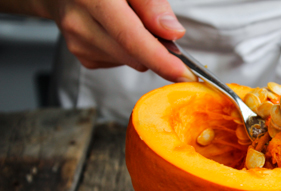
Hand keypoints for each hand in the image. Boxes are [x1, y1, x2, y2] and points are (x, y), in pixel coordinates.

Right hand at [42, 0, 195, 81]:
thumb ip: (151, 3)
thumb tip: (173, 33)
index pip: (131, 38)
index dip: (160, 59)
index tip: (184, 74)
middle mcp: (79, 22)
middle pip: (134, 55)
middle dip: (155, 48)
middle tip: (156, 26)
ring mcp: (77, 43)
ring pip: (130, 61)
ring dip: (139, 47)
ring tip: (127, 19)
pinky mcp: (83, 56)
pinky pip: (120, 61)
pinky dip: (127, 50)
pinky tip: (115, 29)